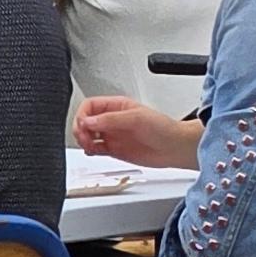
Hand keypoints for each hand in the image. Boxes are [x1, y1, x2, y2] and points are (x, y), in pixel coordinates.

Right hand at [75, 96, 200, 164]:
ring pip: (88, 135)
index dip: (83, 114)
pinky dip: (89, 150)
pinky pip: (95, 148)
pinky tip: (92, 151)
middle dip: (80, 128)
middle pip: (85, 121)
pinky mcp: (114, 149)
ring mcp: (113, 135)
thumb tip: (88, 121)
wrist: (175, 148)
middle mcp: (113, 120)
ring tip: (89, 145)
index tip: (84, 125)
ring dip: (83, 140)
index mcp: (117, 106)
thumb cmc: (163, 128)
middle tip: (85, 138)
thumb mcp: (136, 118)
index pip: (90, 106)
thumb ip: (110, 119)